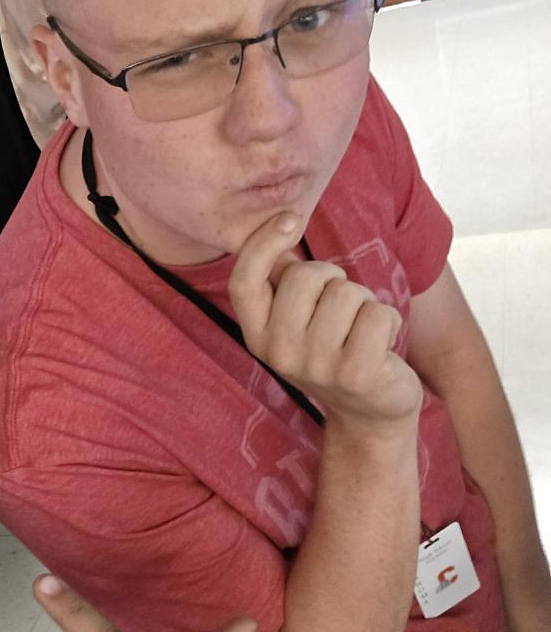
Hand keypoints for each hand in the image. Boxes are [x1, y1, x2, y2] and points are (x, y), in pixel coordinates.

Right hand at [228, 213, 422, 427]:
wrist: (369, 413)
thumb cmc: (334, 349)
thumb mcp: (298, 320)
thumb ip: (284, 280)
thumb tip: (280, 223)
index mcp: (258, 336)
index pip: (244, 282)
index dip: (263, 243)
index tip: (290, 219)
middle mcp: (279, 354)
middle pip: (305, 277)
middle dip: (333, 278)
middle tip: (341, 307)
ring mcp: (317, 366)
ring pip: (347, 293)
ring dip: (364, 302)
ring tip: (360, 330)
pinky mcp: (357, 374)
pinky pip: (378, 314)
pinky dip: (388, 321)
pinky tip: (381, 345)